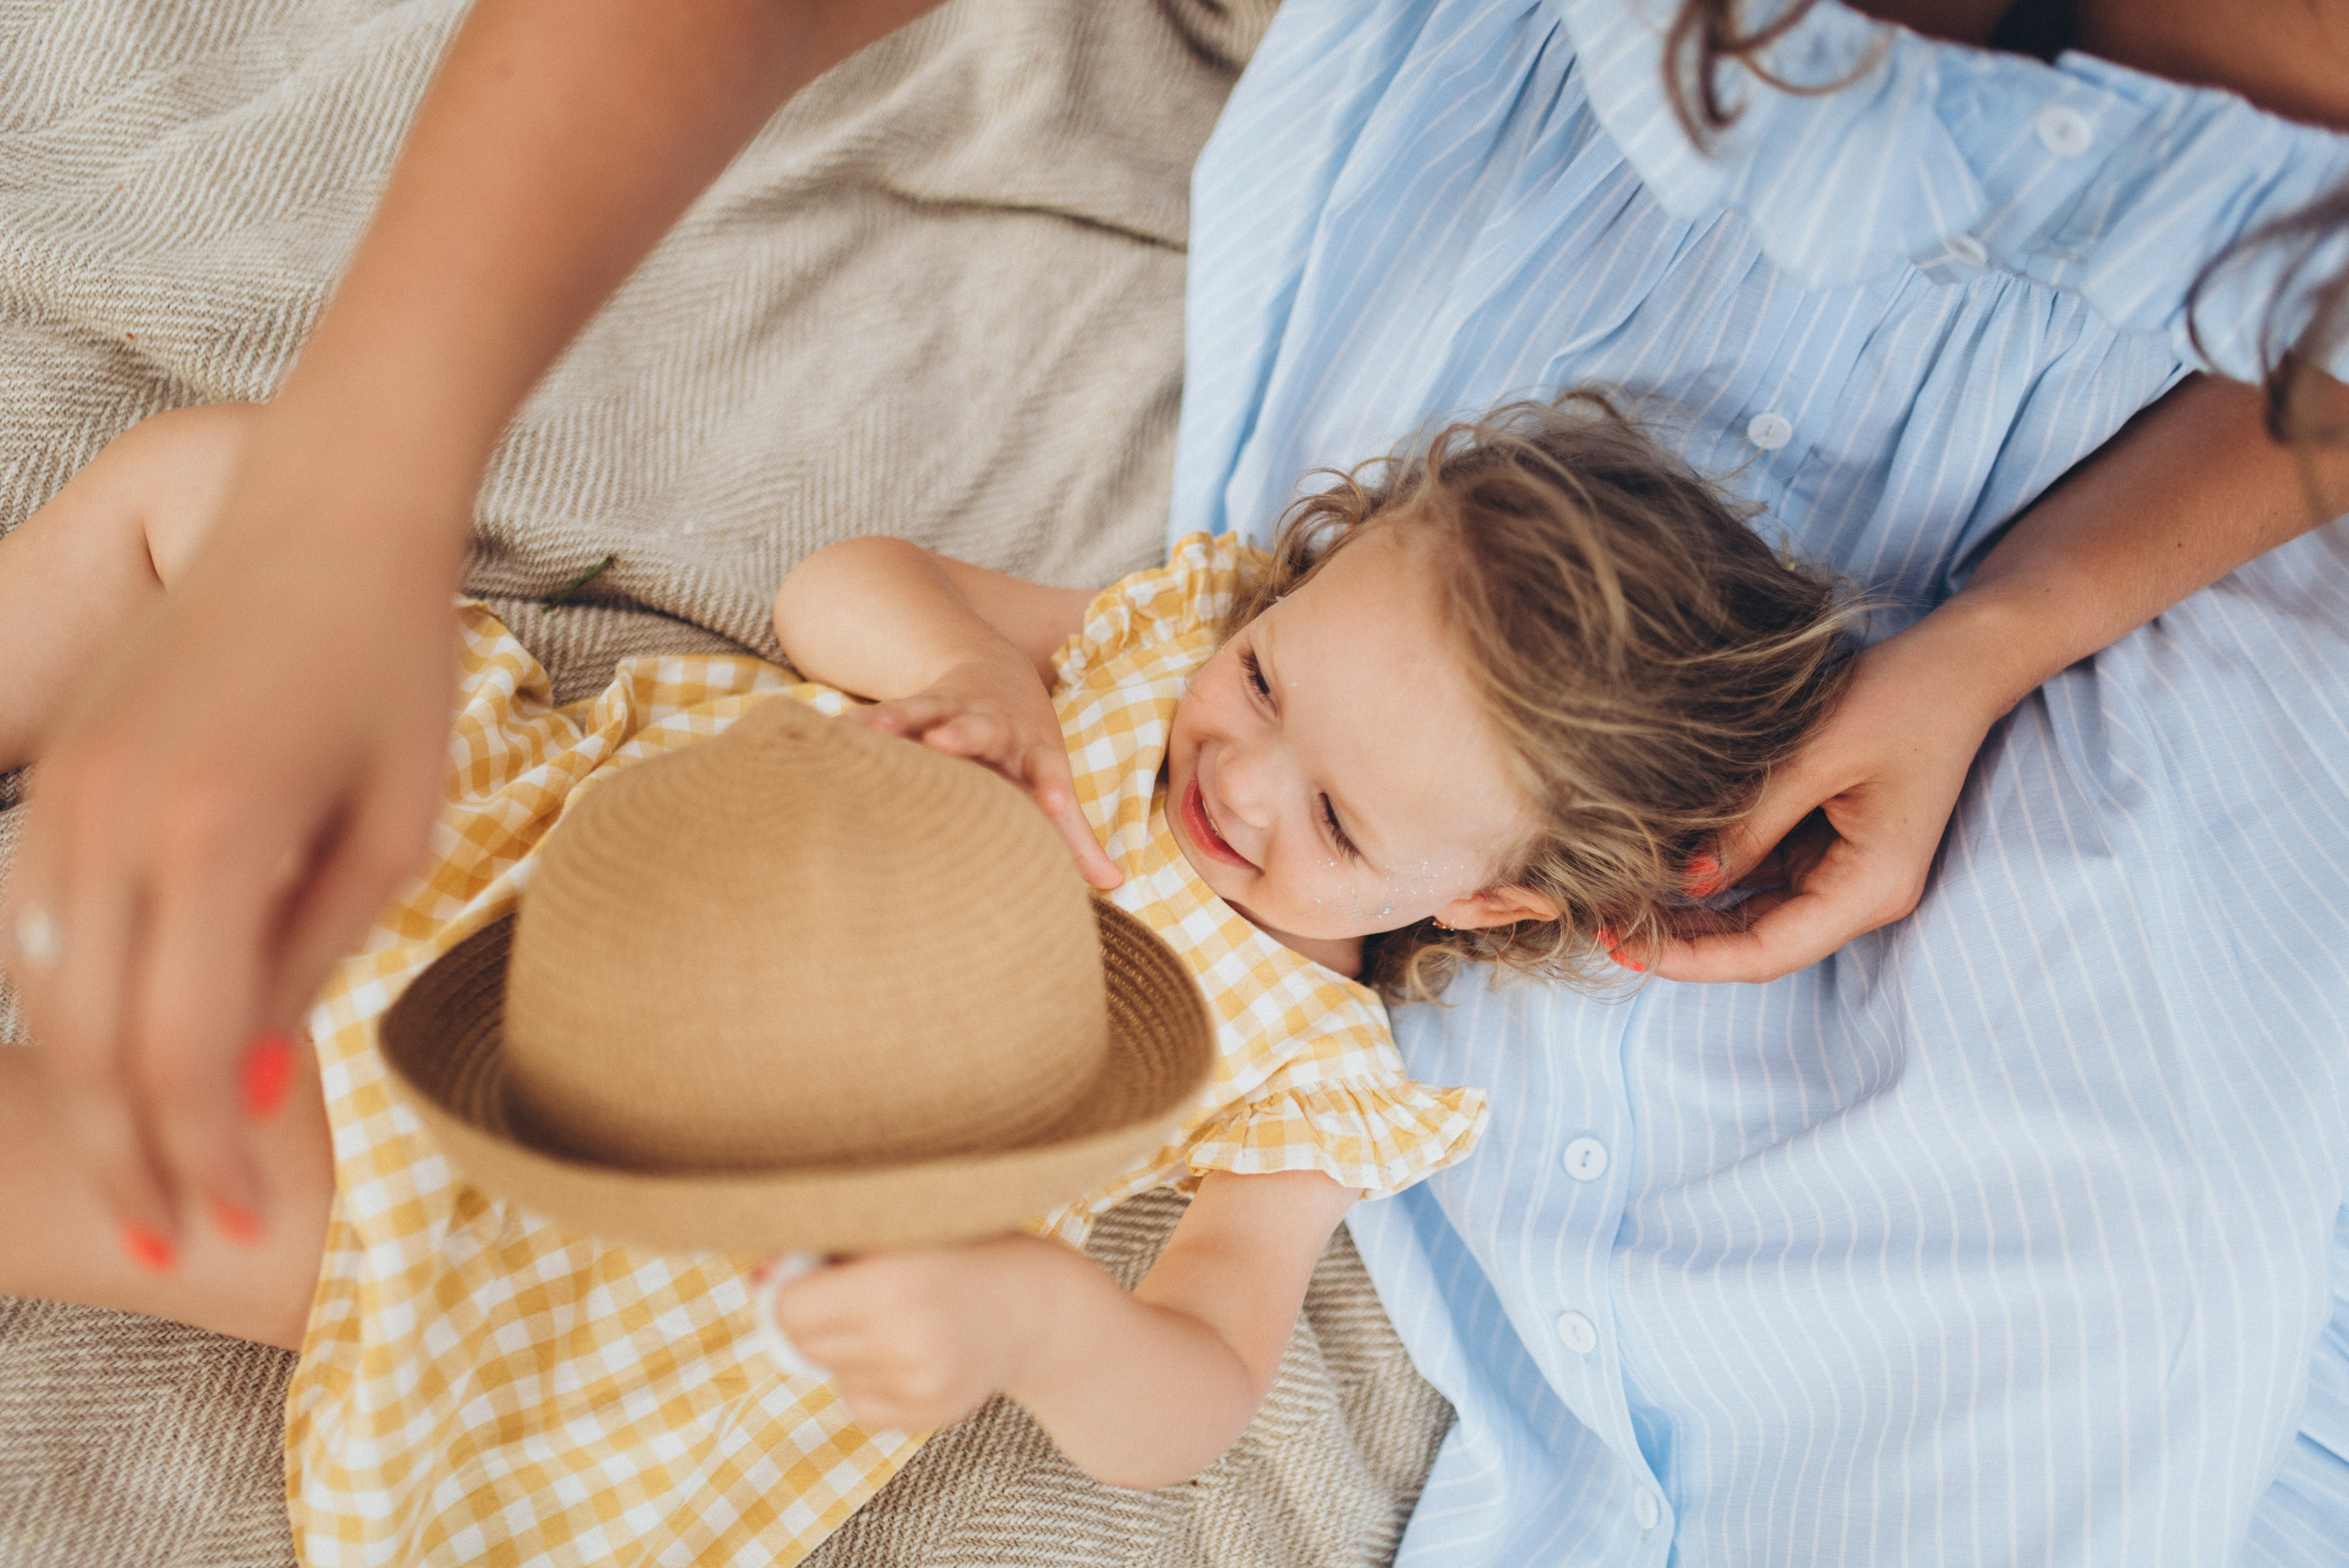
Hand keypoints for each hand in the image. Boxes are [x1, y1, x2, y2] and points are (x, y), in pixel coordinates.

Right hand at [1, 473, 460, 1265]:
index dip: (203, 1157)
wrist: (328, 514)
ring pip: (41, 992)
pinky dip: (64, 1008)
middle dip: (131, 1162)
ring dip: (89, 1096)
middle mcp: (115, 818)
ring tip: (144, 1176)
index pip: (182, 1052)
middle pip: (91, 1044)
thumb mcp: (390, 829)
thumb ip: (306, 958)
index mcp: (218, 838)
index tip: (235, 1226)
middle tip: (175, 1242)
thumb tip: (242, 1083)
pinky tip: (114, 1059)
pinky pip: (30, 921)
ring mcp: (68, 788)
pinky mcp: (59, 766)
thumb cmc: (392, 667)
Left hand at [762, 1235, 1071, 1432]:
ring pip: (830, 1374)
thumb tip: (755, 1275)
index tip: (808, 1274)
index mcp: (891, 1282)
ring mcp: (918, 1385)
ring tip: (896, 1317)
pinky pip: (858, 1405)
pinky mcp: (928, 1418)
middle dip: (817, 1318)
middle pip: (802, 1345)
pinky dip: (868, 1380)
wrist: (1037, 1306)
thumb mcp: (899, 1230)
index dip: (790, 1290)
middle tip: (861, 1291)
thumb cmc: (957, 1250)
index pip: (788, 1309)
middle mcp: (903, 1340)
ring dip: (845, 1348)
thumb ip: (828, 1248)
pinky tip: (908, 1352)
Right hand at [849, 660, 1122, 889]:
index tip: (1055, 806)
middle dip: (964, 732)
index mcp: (1032, 751)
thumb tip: (1114, 885)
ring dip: (902, 717)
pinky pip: (886, 712)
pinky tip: (836, 732)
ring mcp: (949, 711)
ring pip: (927, 708)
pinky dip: (863, 722)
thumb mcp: (1050, 785)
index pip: (1046, 769)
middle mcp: (992, 725)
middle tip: (945, 739)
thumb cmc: (1024, 754)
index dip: (1049, 788)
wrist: (995, 677)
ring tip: (875, 727)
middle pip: (982, 726)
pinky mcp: (913, 707)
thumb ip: (1076, 837)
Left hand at [1645, 612, 2008, 982]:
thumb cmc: (1901, 698)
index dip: (1690, 960)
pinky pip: (1761, 871)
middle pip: (1755, 939)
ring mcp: (1844, 869)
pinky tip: (1656, 861)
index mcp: (1869, 888)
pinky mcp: (1829, 841)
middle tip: (1598, 924)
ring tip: (1613, 896)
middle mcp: (1859, 893)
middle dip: (1679, 939)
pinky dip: (1712, 871)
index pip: (1766, 952)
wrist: (1959, 659)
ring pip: (1752, 910)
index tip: (1621, 948)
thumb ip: (1750, 823)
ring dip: (1688, 909)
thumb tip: (1684, 883)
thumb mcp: (1814, 756)